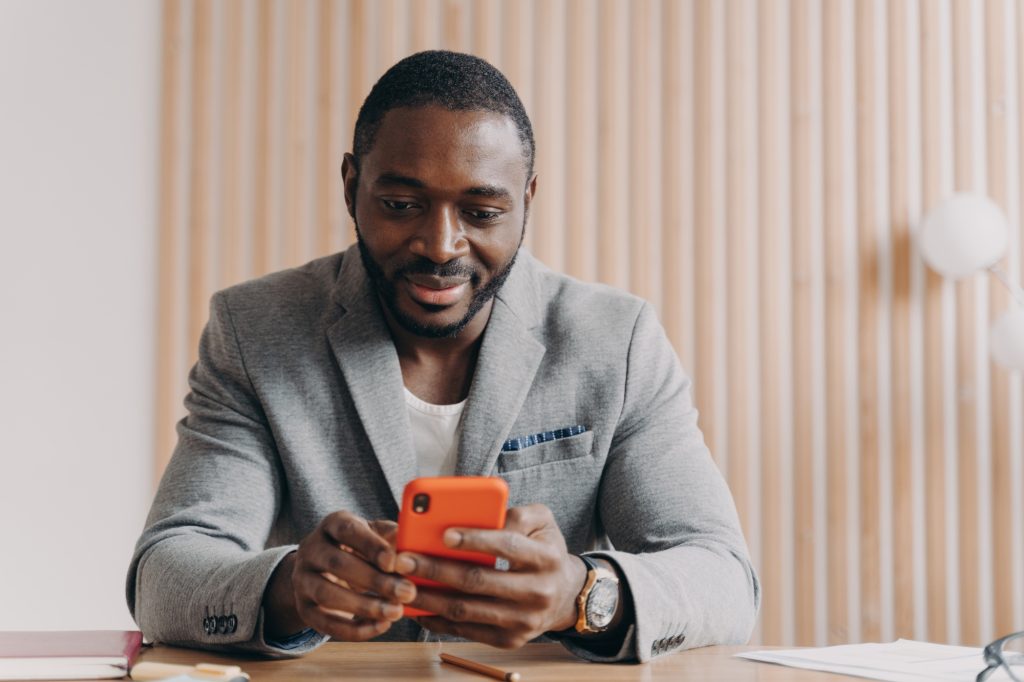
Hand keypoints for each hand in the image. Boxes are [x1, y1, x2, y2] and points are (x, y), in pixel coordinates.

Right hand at [262, 512, 416, 640]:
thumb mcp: (375, 535)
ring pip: (328, 595)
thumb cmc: (360, 548)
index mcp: (332, 524)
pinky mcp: (304, 608)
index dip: (371, 546)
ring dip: (365, 606)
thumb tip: (413, 543)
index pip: (348, 530)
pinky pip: (325, 623)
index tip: (394, 562)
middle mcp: (311, 549)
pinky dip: (354, 629)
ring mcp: (302, 579)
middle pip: (337, 564)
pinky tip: (381, 626)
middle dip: (375, 581)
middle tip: (407, 592)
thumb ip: (392, 536)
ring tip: (395, 612)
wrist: (325, 570)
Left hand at [395, 504, 586, 648]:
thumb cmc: (544, 550)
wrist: (564, 595)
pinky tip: (418, 605)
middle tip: (404, 558)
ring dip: (429, 597)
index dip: (475, 540)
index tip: (444, 533)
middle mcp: (538, 592)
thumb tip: (480, 516)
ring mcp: (523, 621)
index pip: (507, 546)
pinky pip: (467, 630)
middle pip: (478, 581)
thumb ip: (517, 513)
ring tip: (402, 582)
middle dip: (436, 569)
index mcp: (547, 558)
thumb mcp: (542, 522)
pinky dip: (438, 619)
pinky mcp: (509, 640)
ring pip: (467, 609)